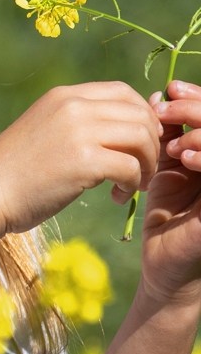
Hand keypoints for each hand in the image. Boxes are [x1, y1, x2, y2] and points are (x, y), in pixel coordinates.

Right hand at [0, 81, 160, 236]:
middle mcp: (72, 105)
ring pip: (142, 137)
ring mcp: (77, 130)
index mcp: (62, 95)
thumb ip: (81, 122)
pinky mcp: (83, 161)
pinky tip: (115, 195)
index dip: (142, 116)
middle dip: (151, 142)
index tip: (137, 144)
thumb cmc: (16, 169)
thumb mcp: (48, 130)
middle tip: (140, 168)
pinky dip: (133, 184)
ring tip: (131, 183)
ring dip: (147, 164)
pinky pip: (131, 167)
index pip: (123, 91)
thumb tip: (127, 126)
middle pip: (139, 112)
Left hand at [140, 80, 200, 304]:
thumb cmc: (165, 215)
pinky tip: (185, 157)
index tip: (171, 88)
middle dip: (197, 108)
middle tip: (165, 109)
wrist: (165, 265)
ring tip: (174, 138)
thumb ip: (165, 134)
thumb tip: (158, 94)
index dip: (198, 96)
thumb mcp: (162, 166)